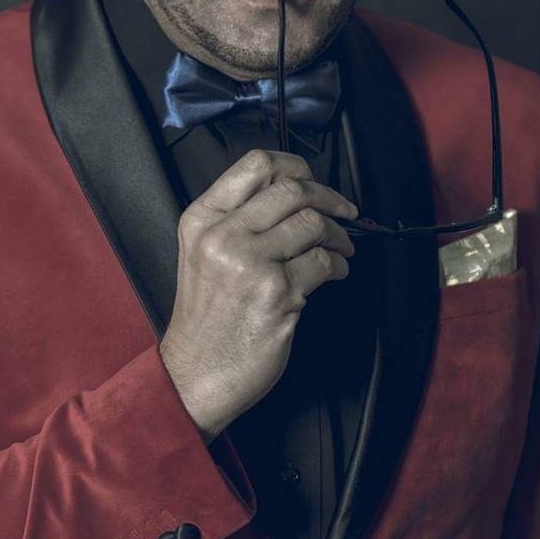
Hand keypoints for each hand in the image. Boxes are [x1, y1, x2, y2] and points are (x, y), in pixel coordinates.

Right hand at [160, 148, 358, 443]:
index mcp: (201, 219)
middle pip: (292, 189)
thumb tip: (293, 191)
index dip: (294, 165)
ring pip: (313, 223)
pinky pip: (324, 263)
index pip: (255, 165)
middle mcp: (222, 236)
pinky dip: (339, 265)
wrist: (195, 374)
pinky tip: (335, 273)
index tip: (312, 178)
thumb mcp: (201, 253)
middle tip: (344, 211)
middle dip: (329, 197)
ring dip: (339, 234)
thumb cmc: (206, 317)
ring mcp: (249, 264)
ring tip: (342, 247)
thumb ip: (235, 219)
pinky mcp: (276, 294)